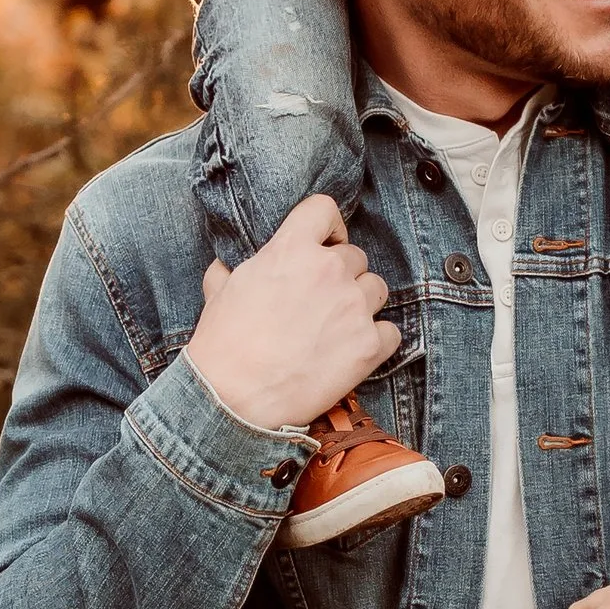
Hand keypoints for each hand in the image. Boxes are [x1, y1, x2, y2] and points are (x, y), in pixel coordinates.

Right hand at [184, 192, 397, 429]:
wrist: (233, 399)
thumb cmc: (222, 346)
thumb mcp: (218, 293)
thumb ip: (229, 271)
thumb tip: (224, 268)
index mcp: (291, 249)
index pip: (325, 209)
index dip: (328, 227)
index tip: (326, 244)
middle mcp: (329, 270)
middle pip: (356, 256)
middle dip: (342, 276)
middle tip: (322, 302)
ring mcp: (353, 307)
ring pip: (377, 289)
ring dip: (362, 304)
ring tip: (338, 327)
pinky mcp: (369, 345)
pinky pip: (391, 332)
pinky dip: (377, 340)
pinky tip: (353, 351)